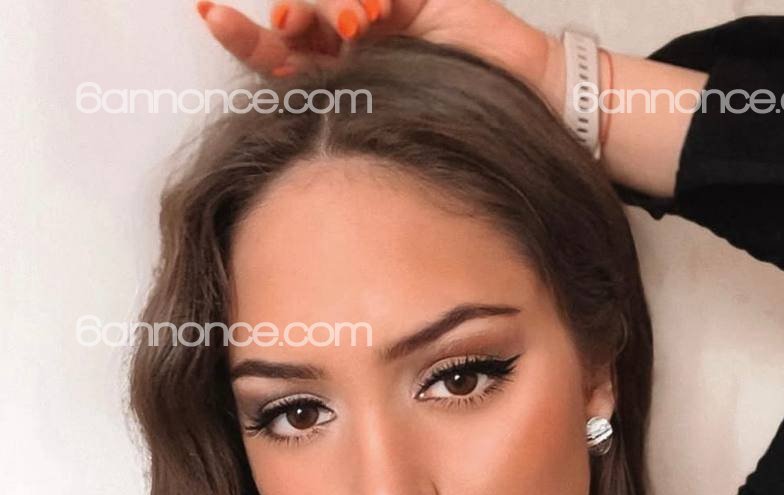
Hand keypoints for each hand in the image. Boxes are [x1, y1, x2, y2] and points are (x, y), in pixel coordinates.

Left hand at [195, 0, 561, 109]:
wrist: (527, 112)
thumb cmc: (459, 135)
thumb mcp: (381, 134)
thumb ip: (333, 128)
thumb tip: (288, 145)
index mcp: (338, 82)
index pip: (277, 55)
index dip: (242, 34)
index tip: (210, 15)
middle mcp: (353, 45)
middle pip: (295, 16)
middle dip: (278, 15)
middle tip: (271, 21)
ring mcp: (382, 16)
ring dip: (324, 5)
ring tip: (338, 24)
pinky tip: (375, 14)